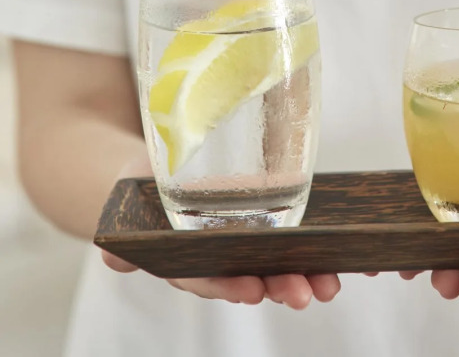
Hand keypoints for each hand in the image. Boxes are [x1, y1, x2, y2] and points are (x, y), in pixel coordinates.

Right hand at [99, 154, 340, 308]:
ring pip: (277, 261)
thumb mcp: (128, 199)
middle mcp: (219, 253)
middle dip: (280, 285)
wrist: (154, 165)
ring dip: (305, 275)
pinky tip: (343, 254)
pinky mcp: (266, 215)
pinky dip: (318, 246)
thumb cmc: (140, 185)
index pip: (206, 276)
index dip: (228, 285)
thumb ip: (125, 233)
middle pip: (251, 275)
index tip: (252, 290)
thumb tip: (113, 256)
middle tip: (306, 294)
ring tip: (330, 285)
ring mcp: (244, 236)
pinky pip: (293, 233)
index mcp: (186, 254)